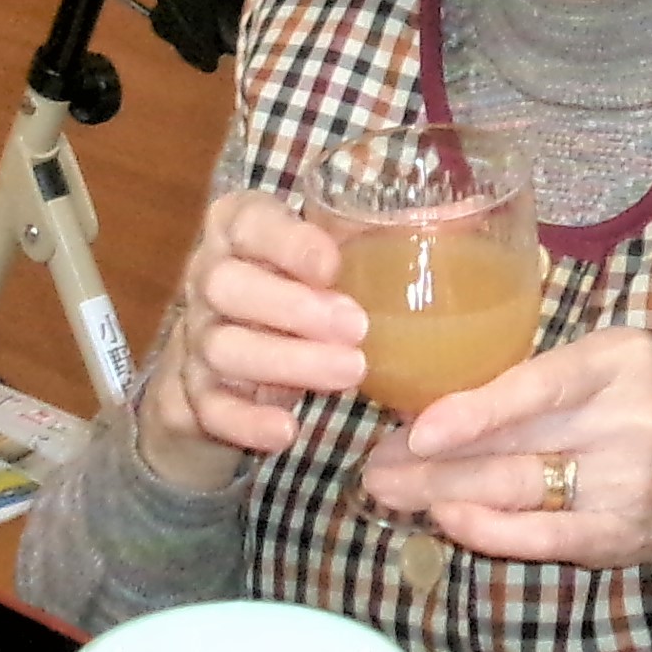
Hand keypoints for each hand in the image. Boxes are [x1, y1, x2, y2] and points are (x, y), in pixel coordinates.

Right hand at [136, 191, 367, 491]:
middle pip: (227, 284)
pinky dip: (247, 422)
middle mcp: (208, 277)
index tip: (333, 266)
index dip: (288, 243)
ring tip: (350, 373)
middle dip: (292, 307)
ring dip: (286, 362)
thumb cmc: (297, 287)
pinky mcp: (196, 392)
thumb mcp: (325, 253)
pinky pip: (210, 408)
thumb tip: (454, 220)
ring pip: (224, 347)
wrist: (233, 356)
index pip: (248, 221)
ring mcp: (197, 337)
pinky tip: (286, 431)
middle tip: (356, 327)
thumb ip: (371, 235)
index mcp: (237, 229)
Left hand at [365, 326, 651, 649]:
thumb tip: (424, 404)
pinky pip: (543, 535)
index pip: (538, 384)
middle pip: (516, 442)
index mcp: (622, 360)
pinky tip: (449, 521)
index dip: (474, 411)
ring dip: (444, 493)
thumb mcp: (602, 375)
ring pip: (519, 488)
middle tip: (375, 466)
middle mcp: (632, 418)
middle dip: (434, 458)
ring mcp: (630, 481)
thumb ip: (532, 382)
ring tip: (391, 492)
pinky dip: (491, 531)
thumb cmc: (637, 416)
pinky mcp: (621, 534)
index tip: (418, 429)